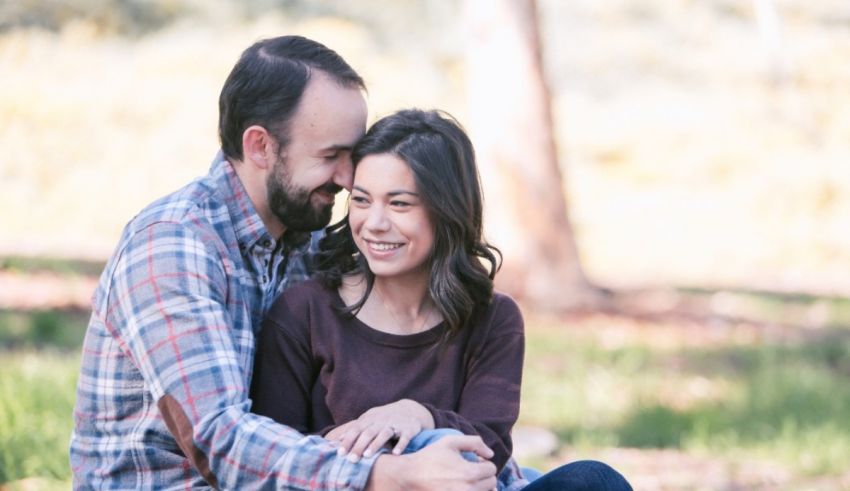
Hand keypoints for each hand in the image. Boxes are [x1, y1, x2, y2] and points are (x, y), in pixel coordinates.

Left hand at [326, 399, 434, 460]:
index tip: (340, 453)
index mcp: (371, 419)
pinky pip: (405, 437)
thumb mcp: (370, 419)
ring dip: (376, 444)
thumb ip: (356, 428)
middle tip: (352, 459)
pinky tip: (396, 453)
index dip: (348, 440)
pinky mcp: (409, 429)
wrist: (411, 410)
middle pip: (368, 433)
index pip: (356, 429)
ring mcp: (395, 424)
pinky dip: (401, 445)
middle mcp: (382, 421)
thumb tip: (339, 439)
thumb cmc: (385, 418)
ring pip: (384, 434)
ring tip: (368, 455)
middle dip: (359, 446)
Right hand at [366, 435, 496, 490]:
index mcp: (469, 473)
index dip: (483, 462)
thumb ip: (474, 443)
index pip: (492, 469)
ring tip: (464, 480)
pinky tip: (460, 486)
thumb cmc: (429, 457)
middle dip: (483, 475)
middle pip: (491, 484)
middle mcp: (468, 490)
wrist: (409, 476)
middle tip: (470, 471)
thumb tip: (490, 454)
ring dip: (479, 486)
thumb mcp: (450, 442)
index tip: (474, 461)